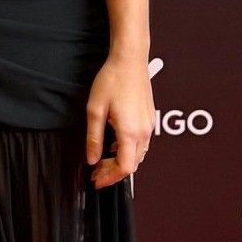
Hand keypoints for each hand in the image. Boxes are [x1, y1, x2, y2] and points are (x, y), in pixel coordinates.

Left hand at [85, 54, 153, 189]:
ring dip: (121, 161)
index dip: (110, 178)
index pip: (124, 168)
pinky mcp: (150, 118)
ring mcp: (149, 125)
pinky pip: (141, 143)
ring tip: (102, 161)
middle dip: (113, 172)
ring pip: (138, 155)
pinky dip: (128, 150)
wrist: (130, 60)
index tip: (97, 180)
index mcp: (130, 132)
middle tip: (96, 173)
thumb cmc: (112, 80)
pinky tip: (114, 145)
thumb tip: (92, 159)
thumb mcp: (95, 110)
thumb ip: (93, 138)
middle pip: (132, 164)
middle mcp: (144, 132)